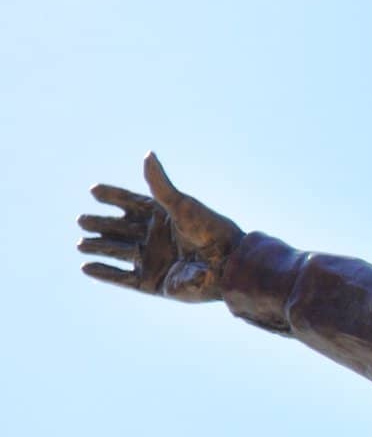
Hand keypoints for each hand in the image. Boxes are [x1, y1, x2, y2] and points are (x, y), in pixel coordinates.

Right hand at [78, 152, 243, 302]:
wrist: (226, 265)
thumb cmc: (209, 230)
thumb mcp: (181, 204)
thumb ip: (159, 184)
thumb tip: (147, 154)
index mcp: (163, 217)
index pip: (132, 203)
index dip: (113, 196)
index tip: (93, 190)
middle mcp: (156, 238)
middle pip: (121, 228)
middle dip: (100, 224)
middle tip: (81, 220)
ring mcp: (153, 260)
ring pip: (118, 251)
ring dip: (98, 247)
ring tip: (80, 243)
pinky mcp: (151, 282)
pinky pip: (122, 278)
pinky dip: (104, 273)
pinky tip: (86, 267)